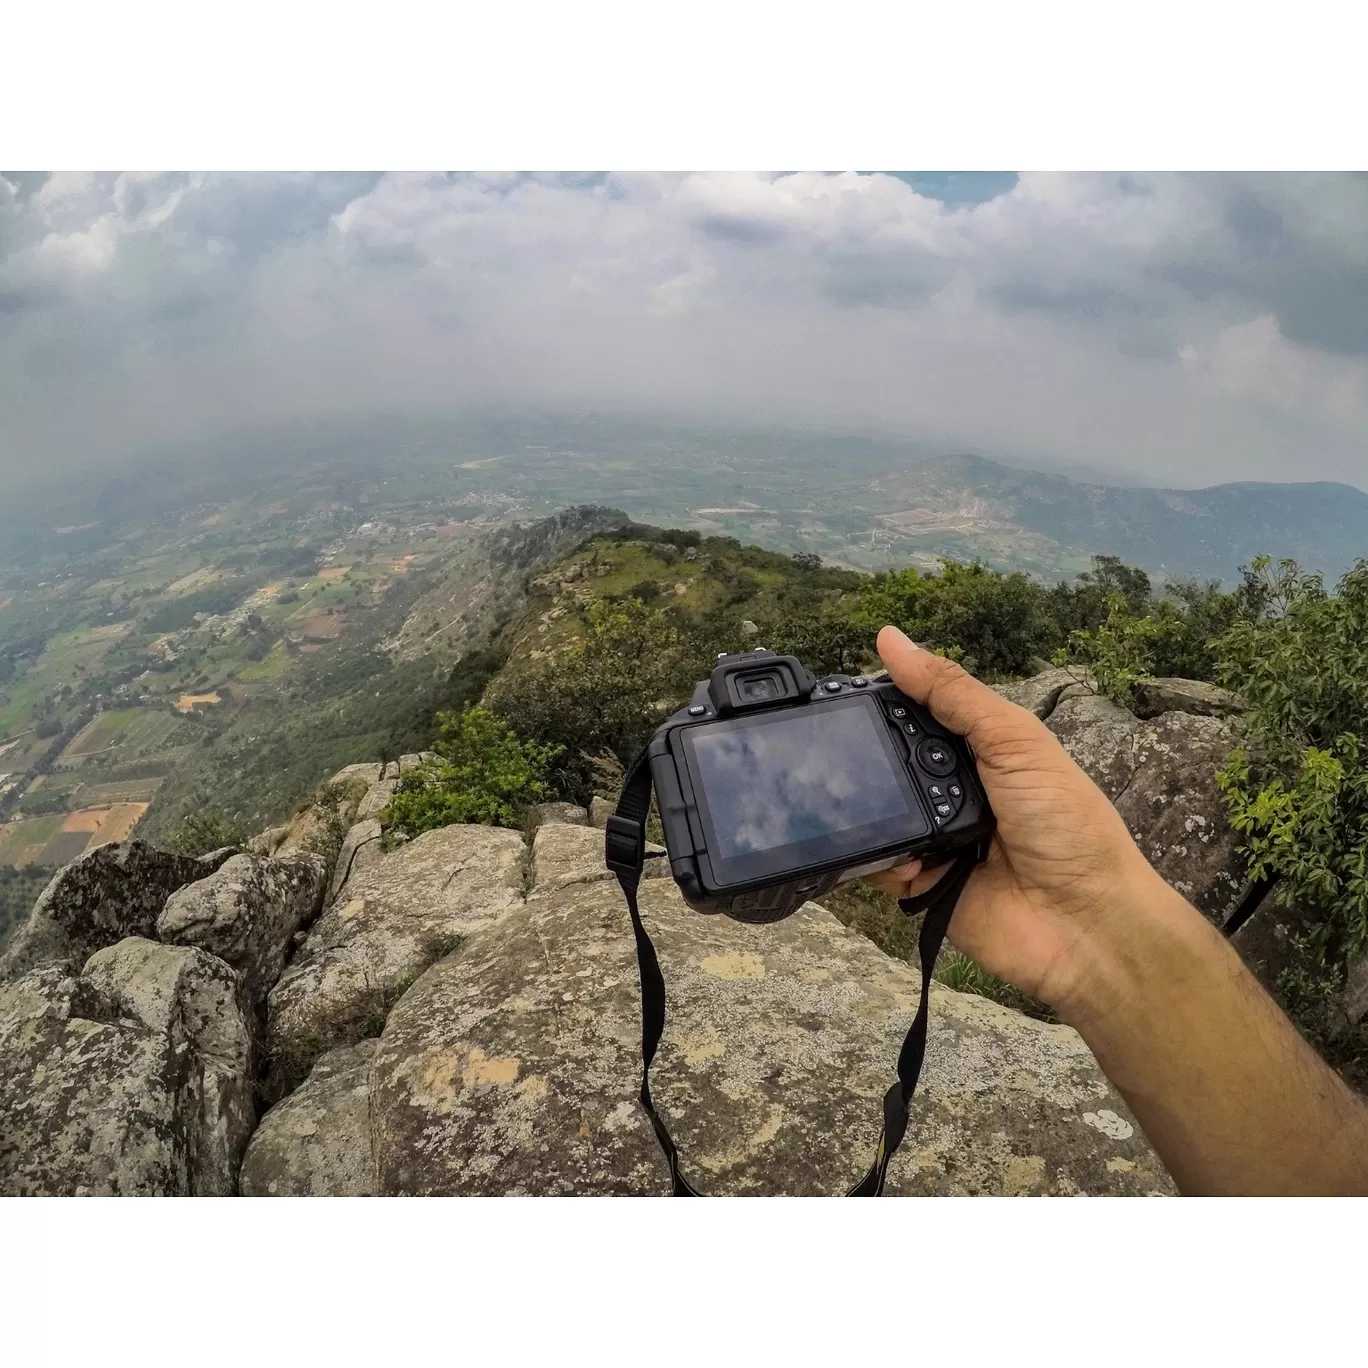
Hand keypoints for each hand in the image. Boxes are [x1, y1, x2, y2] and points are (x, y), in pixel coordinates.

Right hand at [864, 626, 1170, 1024]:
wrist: (1086, 924)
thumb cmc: (1068, 826)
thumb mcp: (1014, 741)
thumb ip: (952, 692)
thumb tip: (890, 639)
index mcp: (981, 748)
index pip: (917, 714)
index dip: (885, 702)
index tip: (845, 695)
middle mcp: (956, 790)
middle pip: (890, 765)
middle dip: (868, 763)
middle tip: (843, 758)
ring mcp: (938, 839)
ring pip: (879, 815)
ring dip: (873, 815)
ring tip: (878, 814)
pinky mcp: (924, 886)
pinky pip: (879, 867)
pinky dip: (880, 863)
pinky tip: (908, 864)